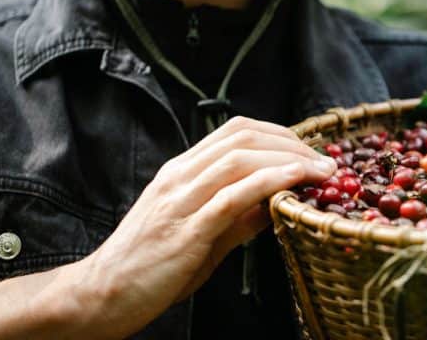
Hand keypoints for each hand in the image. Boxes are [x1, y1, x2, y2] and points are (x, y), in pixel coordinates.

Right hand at [74, 116, 333, 337]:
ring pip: (239, 159)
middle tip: (325, 162)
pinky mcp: (184, 231)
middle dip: (292, 143)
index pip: (236, 131)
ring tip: (321, 172)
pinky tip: (293, 182)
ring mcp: (179, 201)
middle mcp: (180, 177)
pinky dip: (267, 182)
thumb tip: (279, 199)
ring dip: (288, 159)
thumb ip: (239, 214)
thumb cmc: (151, 264)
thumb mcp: (201, 232)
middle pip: (243, 137)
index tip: (310, 151)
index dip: (280, 134)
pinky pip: (230, 197)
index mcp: (182, 171)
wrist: (101, 296)